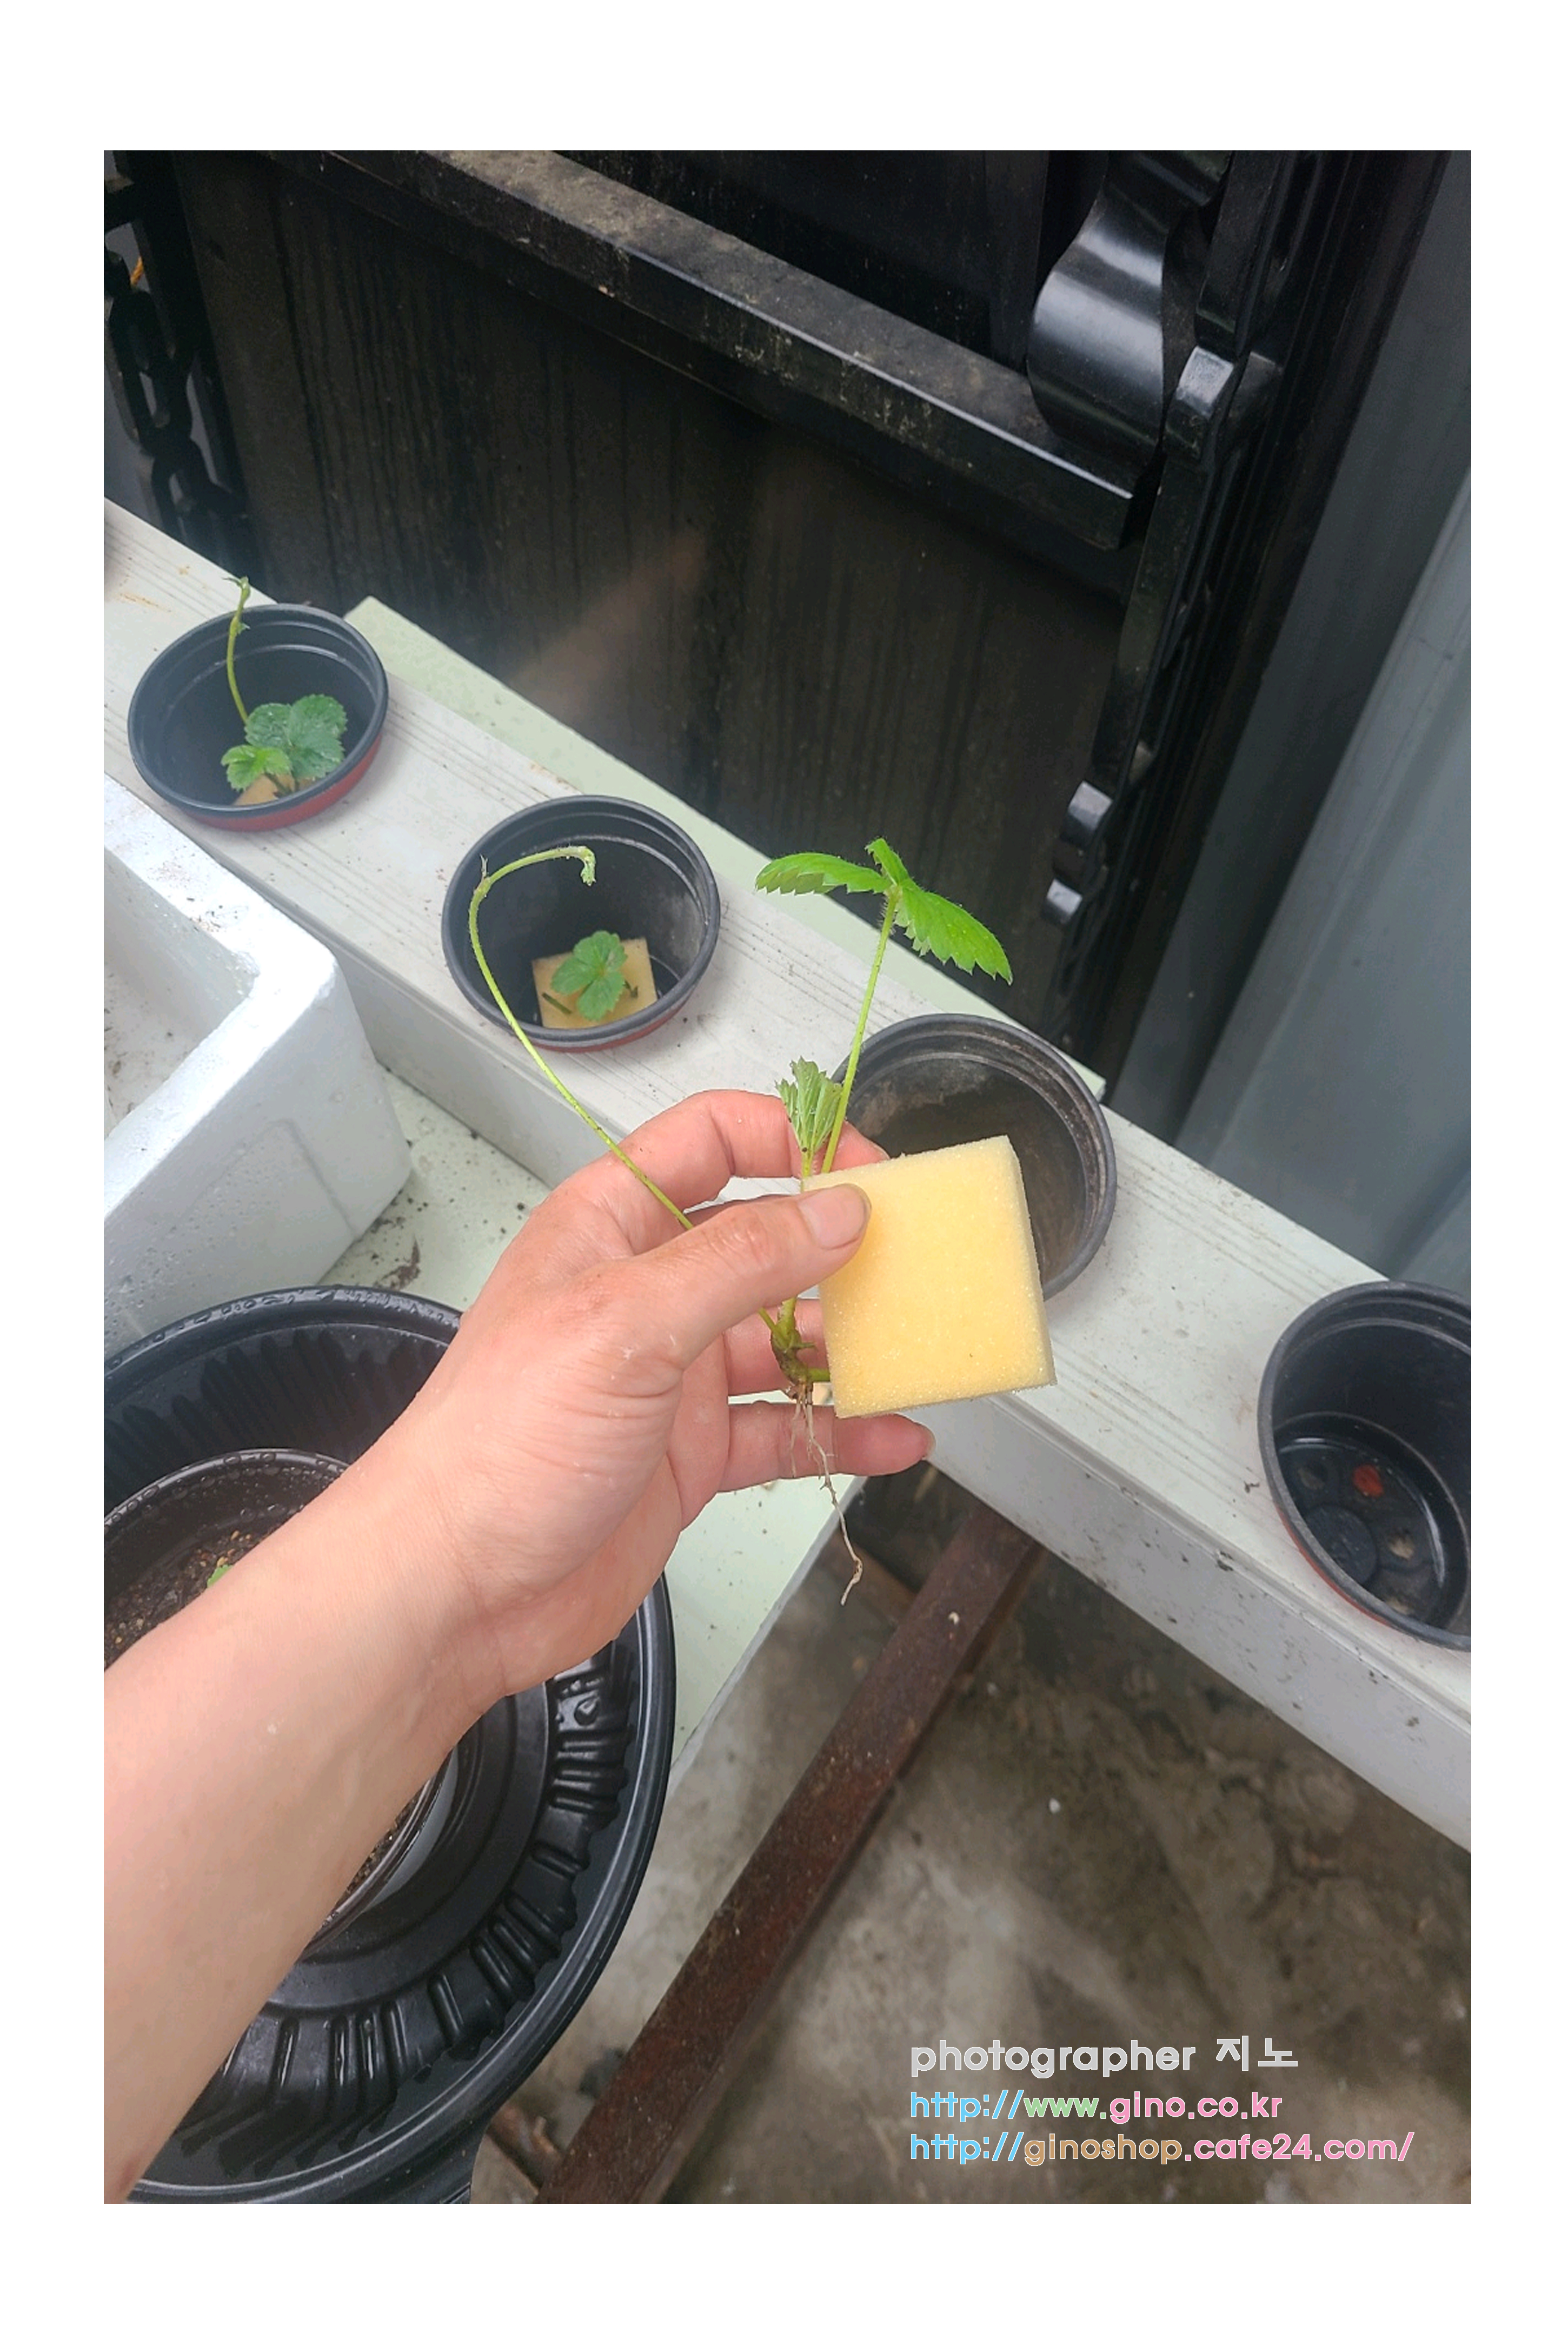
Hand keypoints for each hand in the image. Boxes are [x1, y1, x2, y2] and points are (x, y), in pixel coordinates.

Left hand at [375, 1088, 929, 1710]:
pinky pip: (785, 1428)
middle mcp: (646, 1291)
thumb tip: (836, 1210)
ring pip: (788, 1339)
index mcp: (610, 1228)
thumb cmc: (502, 1443)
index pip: (713, 1141)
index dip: (794, 1139)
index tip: (869, 1173)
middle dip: (842, 1251)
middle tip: (916, 1269)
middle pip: (765, 1241)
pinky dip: (841, 1432)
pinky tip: (896, 1439)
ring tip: (919, 1357)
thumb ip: (739, 1262)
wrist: (454, 1589)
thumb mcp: (625, 1326)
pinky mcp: (691, 1456)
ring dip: (853, 1348)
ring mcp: (672, 1376)